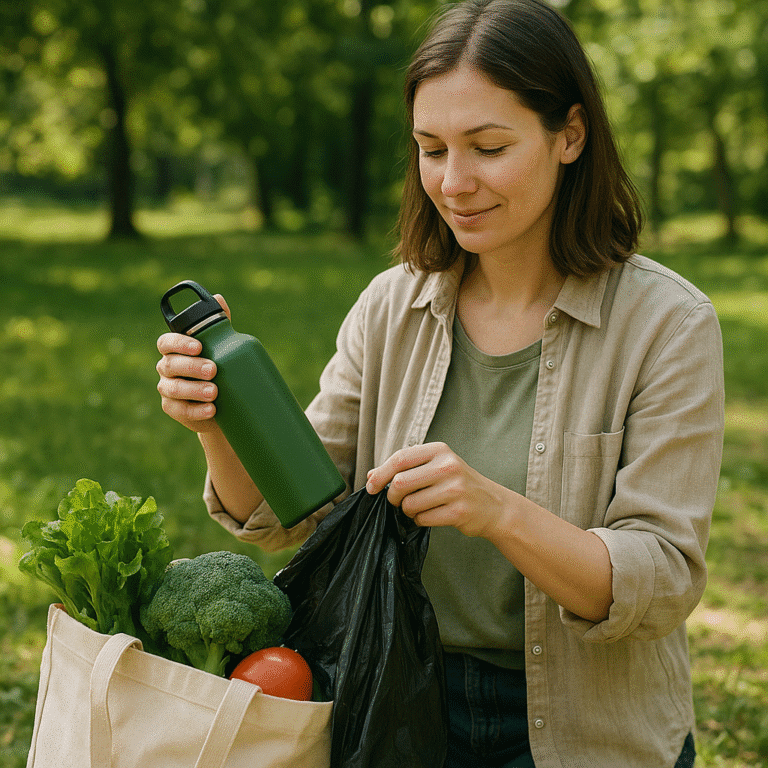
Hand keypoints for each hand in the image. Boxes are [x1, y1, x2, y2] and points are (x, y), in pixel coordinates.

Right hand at [156, 294, 228, 432]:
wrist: (225, 404)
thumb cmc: (221, 370)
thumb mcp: (222, 348)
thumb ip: (218, 325)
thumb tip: (219, 298)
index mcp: (175, 350)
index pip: (167, 342)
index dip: (180, 343)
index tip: (199, 346)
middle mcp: (167, 367)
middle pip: (171, 364)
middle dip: (192, 366)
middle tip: (214, 369)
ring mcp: (167, 389)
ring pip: (174, 388)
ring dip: (194, 389)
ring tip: (215, 392)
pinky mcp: (172, 409)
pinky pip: (180, 410)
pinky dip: (196, 411)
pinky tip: (211, 409)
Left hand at [365, 442, 509, 538]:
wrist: (493, 505)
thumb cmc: (458, 484)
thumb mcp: (435, 467)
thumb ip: (405, 468)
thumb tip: (370, 476)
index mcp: (440, 451)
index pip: (400, 458)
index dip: (380, 474)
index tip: (371, 487)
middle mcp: (448, 466)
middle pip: (400, 483)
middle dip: (392, 496)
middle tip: (396, 501)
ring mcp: (455, 489)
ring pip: (409, 504)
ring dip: (407, 511)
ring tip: (419, 508)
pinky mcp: (458, 512)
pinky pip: (422, 519)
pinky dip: (420, 520)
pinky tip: (431, 515)